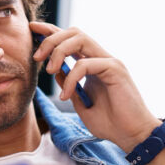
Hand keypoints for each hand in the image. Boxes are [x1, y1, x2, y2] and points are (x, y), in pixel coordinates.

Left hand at [30, 21, 160, 151]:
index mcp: (93, 64)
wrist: (132, 136)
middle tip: (36, 57)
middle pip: (74, 32)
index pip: (71, 39)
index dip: (51, 31)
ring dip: (59, 51)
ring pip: (80, 39)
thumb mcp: (80, 102)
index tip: (33, 29)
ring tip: (49, 71)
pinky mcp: (115, 69)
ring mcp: (110, 61)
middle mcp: (102, 58)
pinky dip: (71, 78)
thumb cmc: (110, 123)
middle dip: (51, 39)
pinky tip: (66, 95)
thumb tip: (55, 70)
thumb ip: (69, 85)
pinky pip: (85, 64)